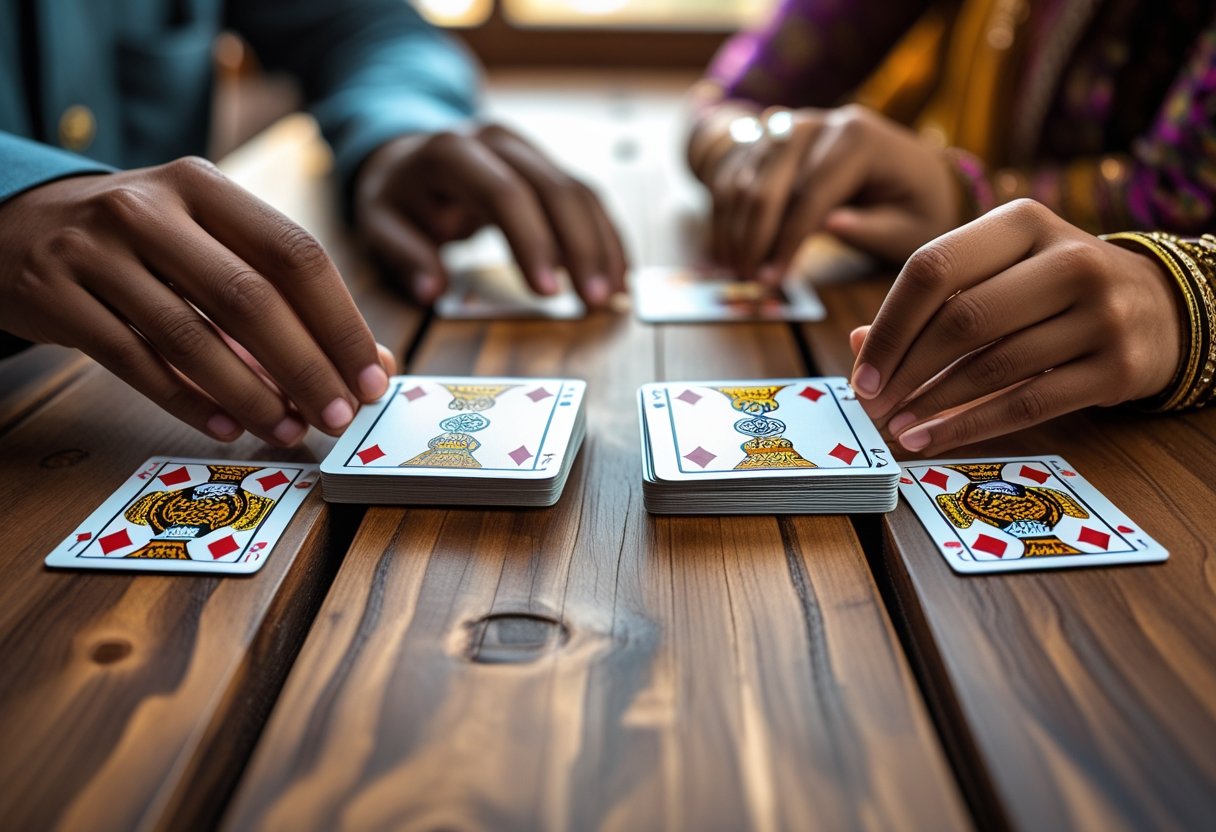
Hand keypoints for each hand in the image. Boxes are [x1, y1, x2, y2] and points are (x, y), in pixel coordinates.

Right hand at [0, 157, 392, 444]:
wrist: (16, 224)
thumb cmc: (142, 242)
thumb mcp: (210, 243)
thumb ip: (288, 298)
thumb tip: (371, 365)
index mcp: (203, 186)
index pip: (295, 254)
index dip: (341, 322)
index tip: (371, 377)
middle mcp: (149, 209)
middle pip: (250, 298)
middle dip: (306, 368)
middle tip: (338, 416)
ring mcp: (94, 251)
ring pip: (192, 337)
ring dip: (252, 396)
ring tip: (291, 430)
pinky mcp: (54, 297)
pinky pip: (136, 363)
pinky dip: (191, 403)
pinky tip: (229, 429)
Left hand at [354, 123, 627, 307]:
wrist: (409, 156)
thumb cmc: (398, 196)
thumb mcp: (379, 223)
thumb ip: (404, 255)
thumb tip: (433, 290)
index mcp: (454, 152)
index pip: (504, 193)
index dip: (531, 241)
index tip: (547, 293)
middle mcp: (499, 142)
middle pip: (554, 190)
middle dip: (580, 248)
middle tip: (595, 301)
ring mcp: (528, 150)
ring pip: (579, 192)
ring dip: (602, 246)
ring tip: (614, 296)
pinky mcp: (547, 167)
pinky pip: (587, 199)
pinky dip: (606, 237)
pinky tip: (619, 273)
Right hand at [696, 104, 960, 280]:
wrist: (913, 173)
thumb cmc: (916, 206)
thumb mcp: (911, 228)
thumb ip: (873, 228)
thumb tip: (828, 225)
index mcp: (859, 138)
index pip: (812, 193)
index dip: (787, 241)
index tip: (772, 280)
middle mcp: (821, 122)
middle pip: (769, 181)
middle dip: (753, 237)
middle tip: (747, 280)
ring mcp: (792, 125)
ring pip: (744, 176)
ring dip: (733, 227)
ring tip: (735, 270)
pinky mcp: (772, 138)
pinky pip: (734, 172)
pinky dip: (725, 212)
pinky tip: (726, 250)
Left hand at [848, 200, 1182, 453]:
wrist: (1160, 307)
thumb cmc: (1052, 288)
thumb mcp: (998, 271)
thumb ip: (930, 302)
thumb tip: (858, 345)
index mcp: (1023, 223)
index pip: (933, 269)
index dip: (888, 327)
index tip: (861, 372)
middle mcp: (1069, 259)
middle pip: (961, 320)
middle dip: (905, 372)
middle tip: (872, 406)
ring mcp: (1102, 313)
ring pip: (993, 366)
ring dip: (931, 405)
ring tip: (895, 427)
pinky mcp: (1118, 367)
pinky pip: (1027, 403)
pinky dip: (970, 426)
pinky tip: (932, 438)